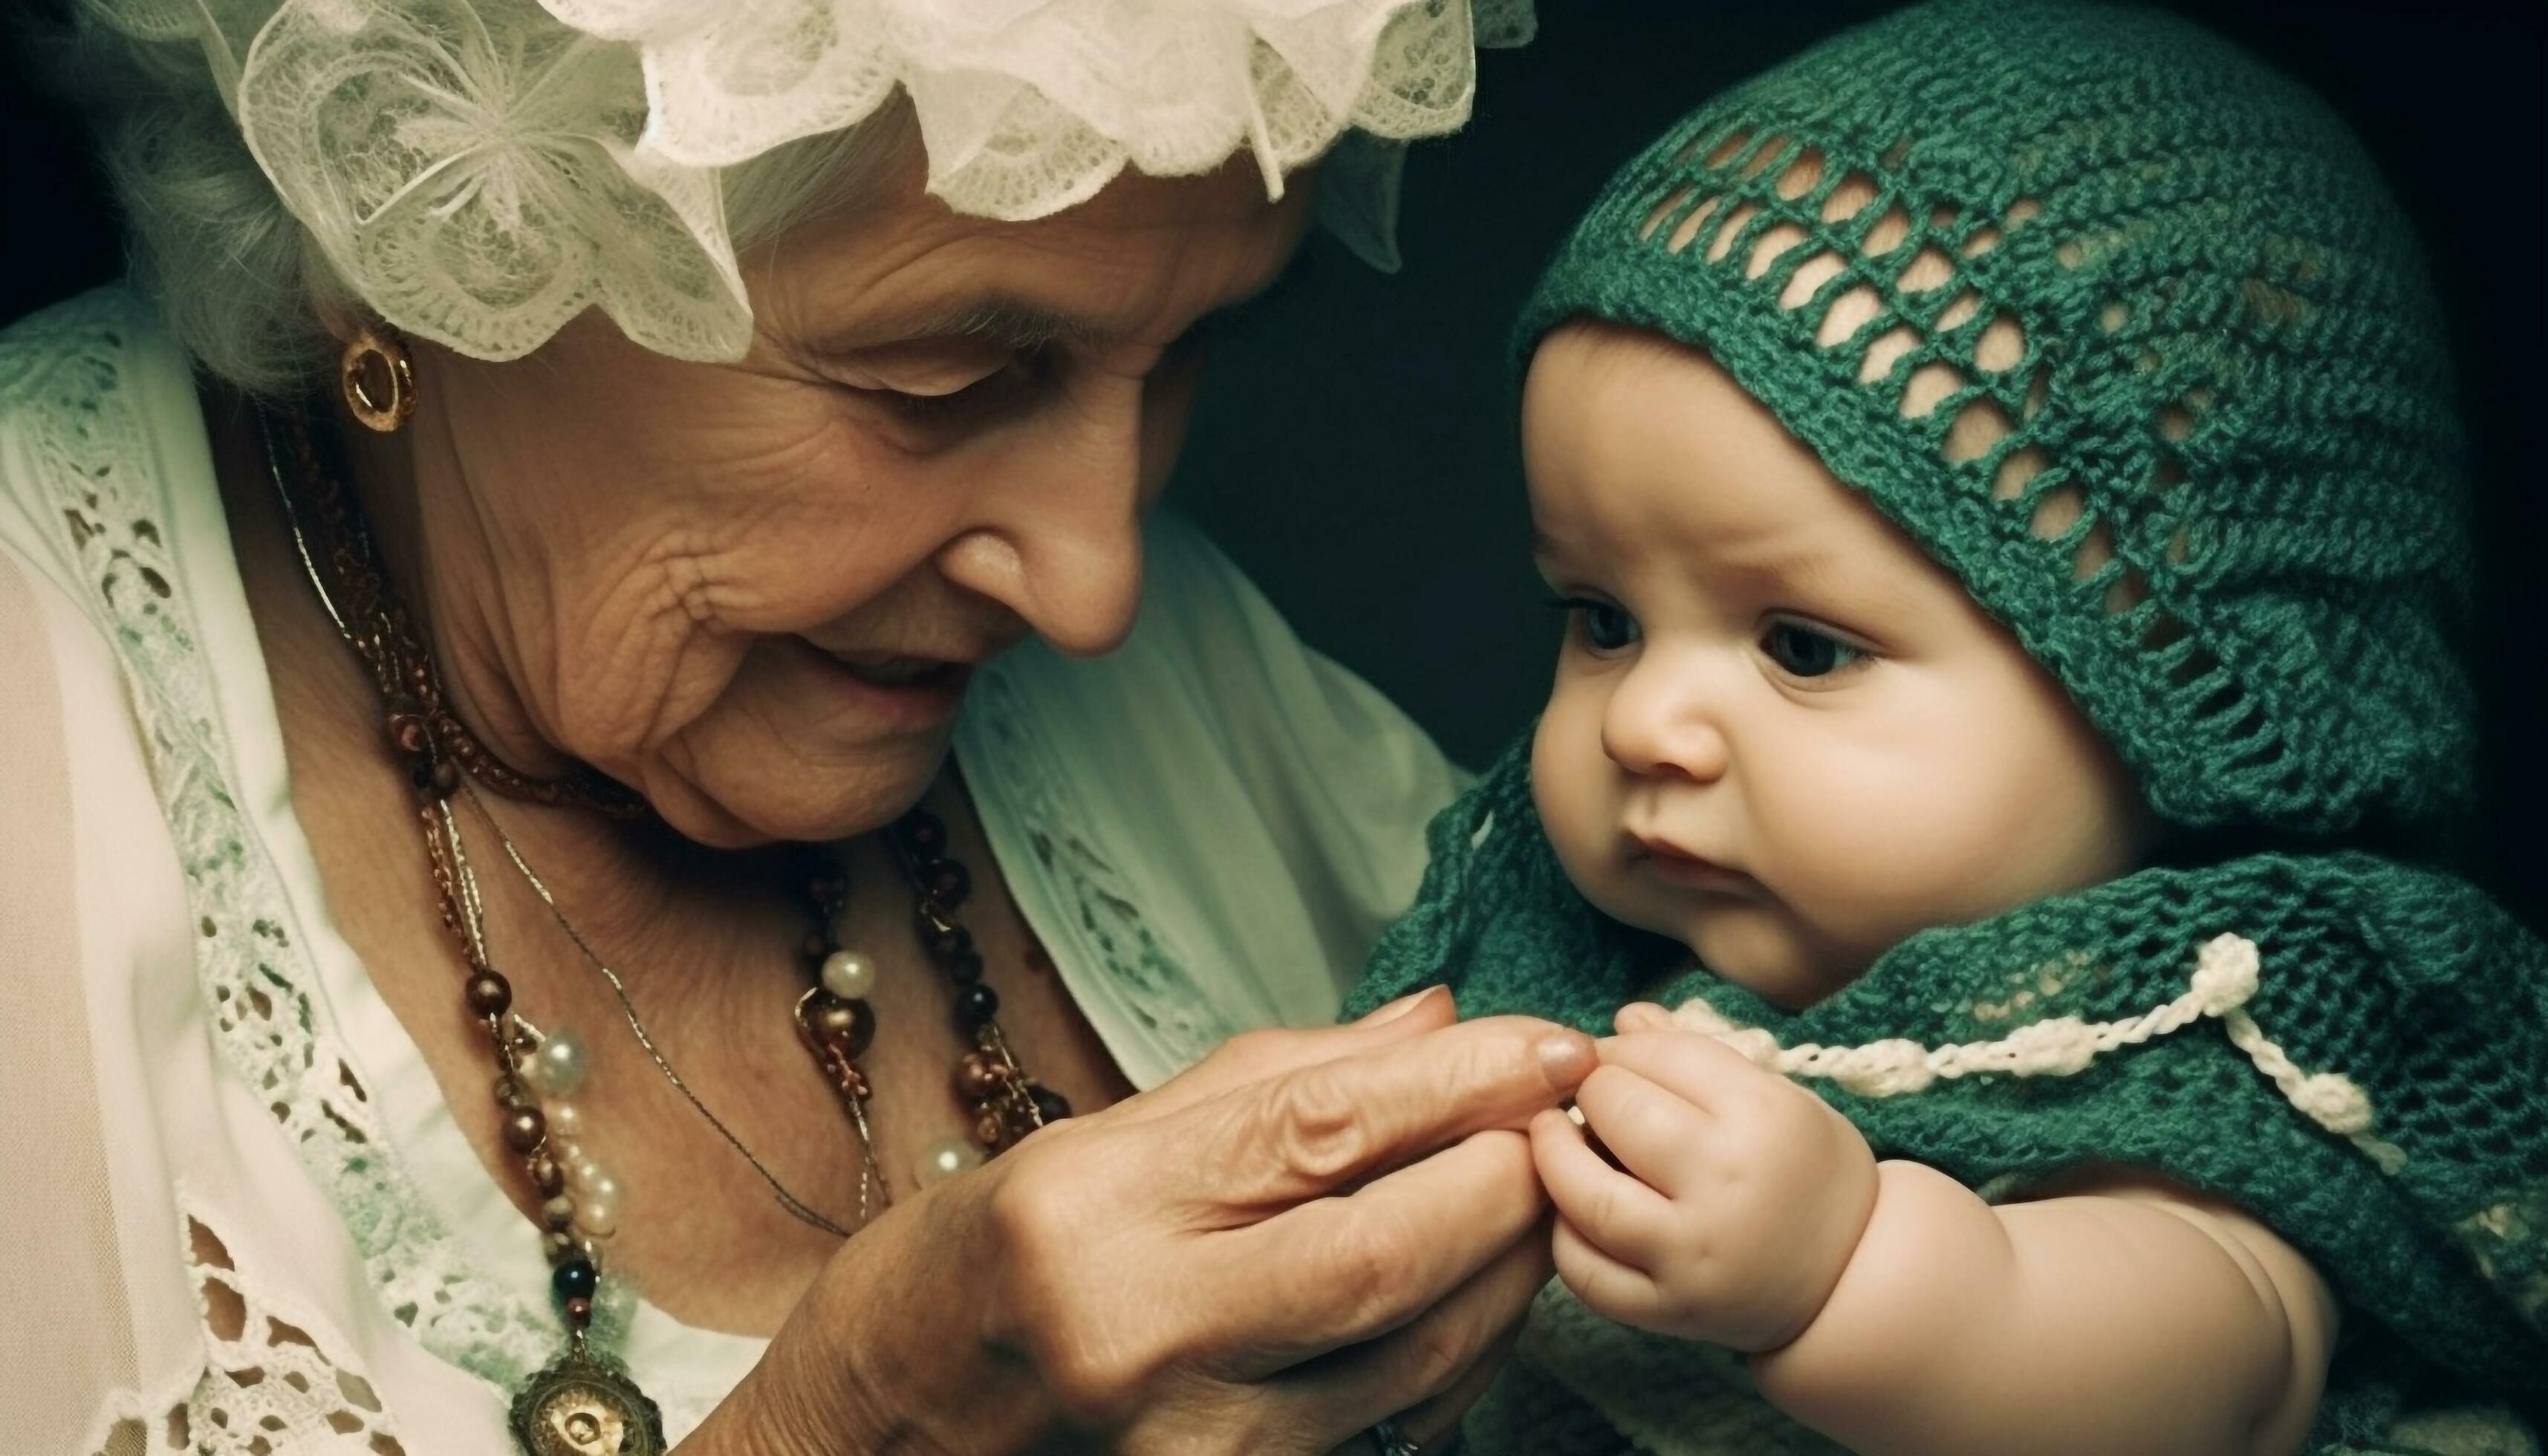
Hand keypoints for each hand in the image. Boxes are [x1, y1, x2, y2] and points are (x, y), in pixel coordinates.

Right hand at [690, 987, 1592, 1454]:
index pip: (1318, 1128)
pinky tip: (1472, 1303)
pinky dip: (1453, 1360)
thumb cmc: (954, 1285)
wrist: (859, 1450)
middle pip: (1388, 1253)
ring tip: (1533, 1201)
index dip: (1458, 1081)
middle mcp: (1140, 1334)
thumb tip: (1432, 1024)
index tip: (1547, 1042)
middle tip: (1556, 1124)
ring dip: (1504, 1274)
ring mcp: (1187, 1446)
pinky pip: (1386, 1428)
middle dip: (1504, 1181)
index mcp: (1095, 1211)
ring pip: (1411, 1354)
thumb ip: (1268, 1083)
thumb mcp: (1083, 1145)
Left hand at [1529, 1002, 1878, 1352]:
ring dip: (1554, 1155)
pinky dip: (1564, 1234)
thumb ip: (1695, 1053)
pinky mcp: (1669, 1310)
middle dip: (1591, 1091)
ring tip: (1556, 1138)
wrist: (1849, 1279)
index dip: (1620, 1048)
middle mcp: (1728, 1182)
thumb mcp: (1776, 1097)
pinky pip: (1585, 1270)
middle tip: (1589, 1097)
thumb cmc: (1805, 1171)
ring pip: (1585, 1192)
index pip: (1657, 1054)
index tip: (1614, 1058)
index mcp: (1763, 1116)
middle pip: (1616, 1109)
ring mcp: (1694, 1253)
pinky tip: (1573, 1208)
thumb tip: (1623, 1019)